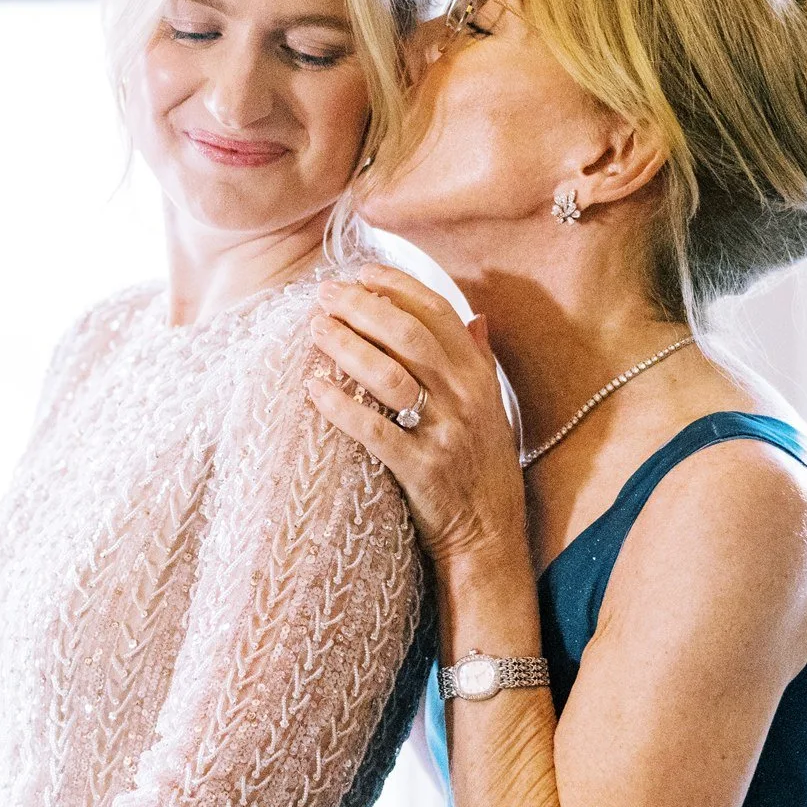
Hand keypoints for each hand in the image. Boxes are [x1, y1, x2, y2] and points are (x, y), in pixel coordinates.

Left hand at [306, 266, 531, 575]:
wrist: (489, 533)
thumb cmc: (482, 466)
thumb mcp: (493, 408)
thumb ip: (480, 360)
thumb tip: (476, 317)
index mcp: (478, 374)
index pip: (436, 312)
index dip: (396, 285)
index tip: (360, 272)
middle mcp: (465, 397)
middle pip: (407, 334)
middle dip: (361, 307)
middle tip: (323, 295)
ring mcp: (444, 433)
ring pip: (389, 375)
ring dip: (347, 347)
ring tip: (315, 330)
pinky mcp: (422, 470)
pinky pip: (375, 432)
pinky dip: (342, 408)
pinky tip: (314, 389)